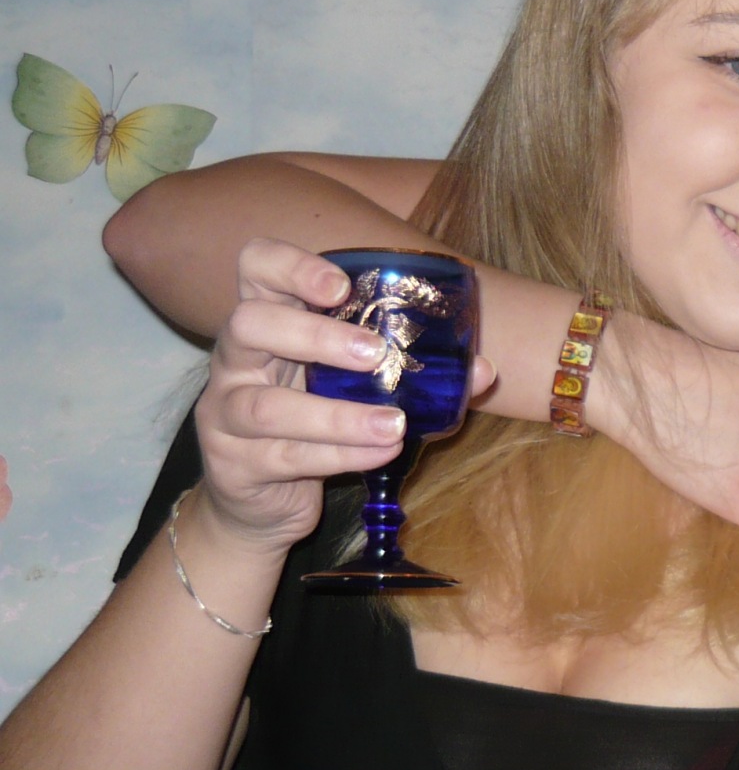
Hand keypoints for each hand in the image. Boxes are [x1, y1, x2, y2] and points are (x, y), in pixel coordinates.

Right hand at [191, 239, 494, 554]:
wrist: (262, 504)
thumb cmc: (317, 426)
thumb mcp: (355, 389)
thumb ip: (411, 373)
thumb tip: (483, 370)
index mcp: (268, 324)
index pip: (255, 268)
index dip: (290, 266)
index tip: (340, 287)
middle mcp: (236, 361)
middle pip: (248, 324)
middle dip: (314, 336)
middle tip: (375, 354)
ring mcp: (224, 413)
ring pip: (266, 406)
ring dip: (337, 416)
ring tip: (394, 425)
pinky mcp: (233, 465)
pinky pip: (285, 457)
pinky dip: (340, 455)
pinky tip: (380, 454)